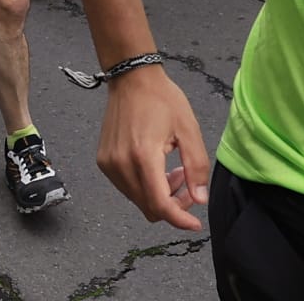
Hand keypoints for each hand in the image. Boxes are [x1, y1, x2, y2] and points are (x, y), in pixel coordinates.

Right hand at [96, 67, 210, 230]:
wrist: (131, 79)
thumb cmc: (162, 99)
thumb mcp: (188, 129)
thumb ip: (196, 167)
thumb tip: (199, 199)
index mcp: (143, 156)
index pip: (160, 204)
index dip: (179, 219)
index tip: (195, 224)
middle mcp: (121, 164)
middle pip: (148, 207)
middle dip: (173, 204)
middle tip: (188, 185)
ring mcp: (109, 164)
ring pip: (137, 200)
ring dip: (158, 195)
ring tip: (173, 171)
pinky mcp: (103, 162)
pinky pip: (127, 188)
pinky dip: (144, 186)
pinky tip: (156, 167)